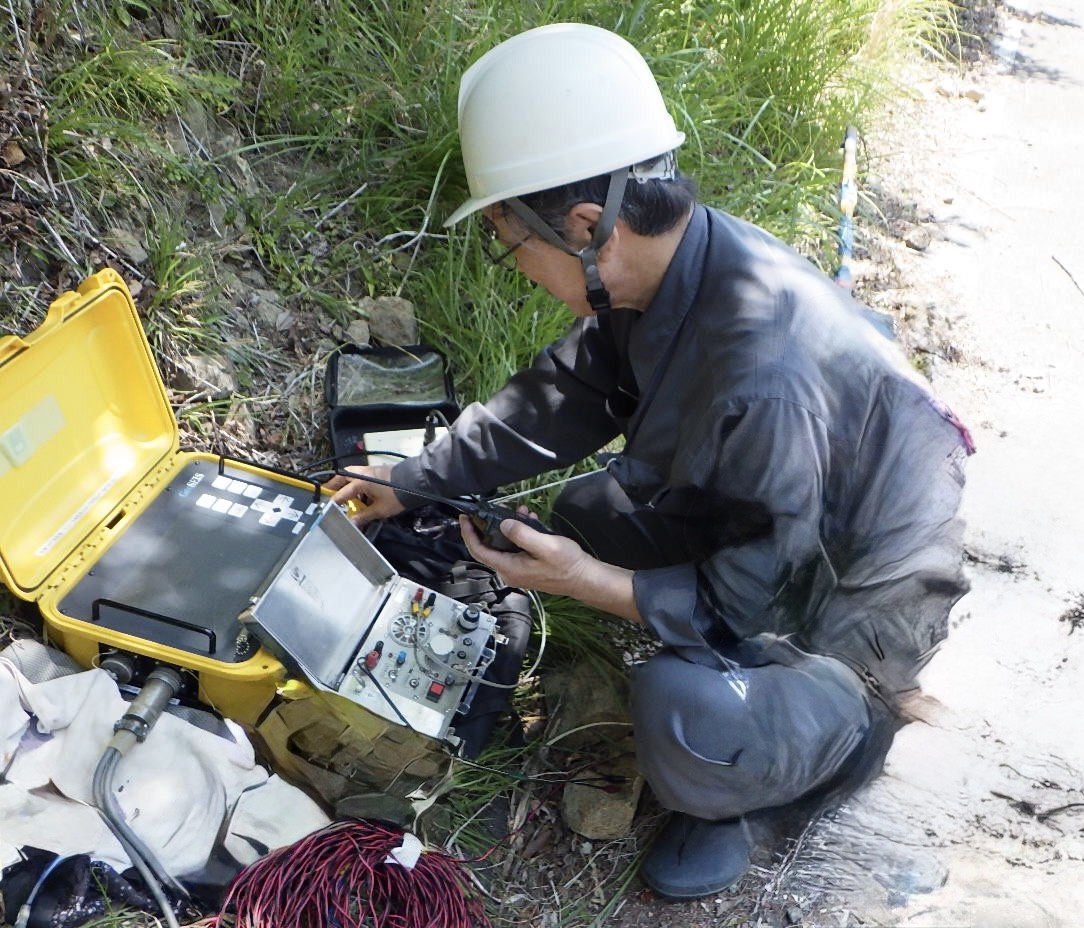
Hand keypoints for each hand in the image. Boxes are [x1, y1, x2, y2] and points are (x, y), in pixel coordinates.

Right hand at [324, 464, 405, 524]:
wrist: (415, 483)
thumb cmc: (396, 496)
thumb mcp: (380, 510)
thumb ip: (364, 516)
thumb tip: (352, 523)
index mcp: (360, 482)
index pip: (342, 493)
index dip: (333, 502)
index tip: (326, 507)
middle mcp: (363, 473)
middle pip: (343, 476)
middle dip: (334, 485)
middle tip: (329, 493)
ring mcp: (371, 470)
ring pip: (353, 475)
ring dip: (347, 484)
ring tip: (345, 496)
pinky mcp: (378, 471)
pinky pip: (362, 476)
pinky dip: (358, 484)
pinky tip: (361, 495)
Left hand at [458, 508, 640, 622]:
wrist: (584, 578)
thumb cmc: (566, 564)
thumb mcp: (544, 545)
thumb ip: (522, 534)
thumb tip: (503, 525)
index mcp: (509, 568)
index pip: (479, 551)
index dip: (468, 534)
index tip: (464, 518)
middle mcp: (510, 571)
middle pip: (488, 548)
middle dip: (490, 526)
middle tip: (493, 509)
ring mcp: (519, 570)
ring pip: (504, 545)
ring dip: (508, 527)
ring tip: (519, 510)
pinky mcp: (527, 566)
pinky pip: (516, 547)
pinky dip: (519, 533)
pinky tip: (529, 520)